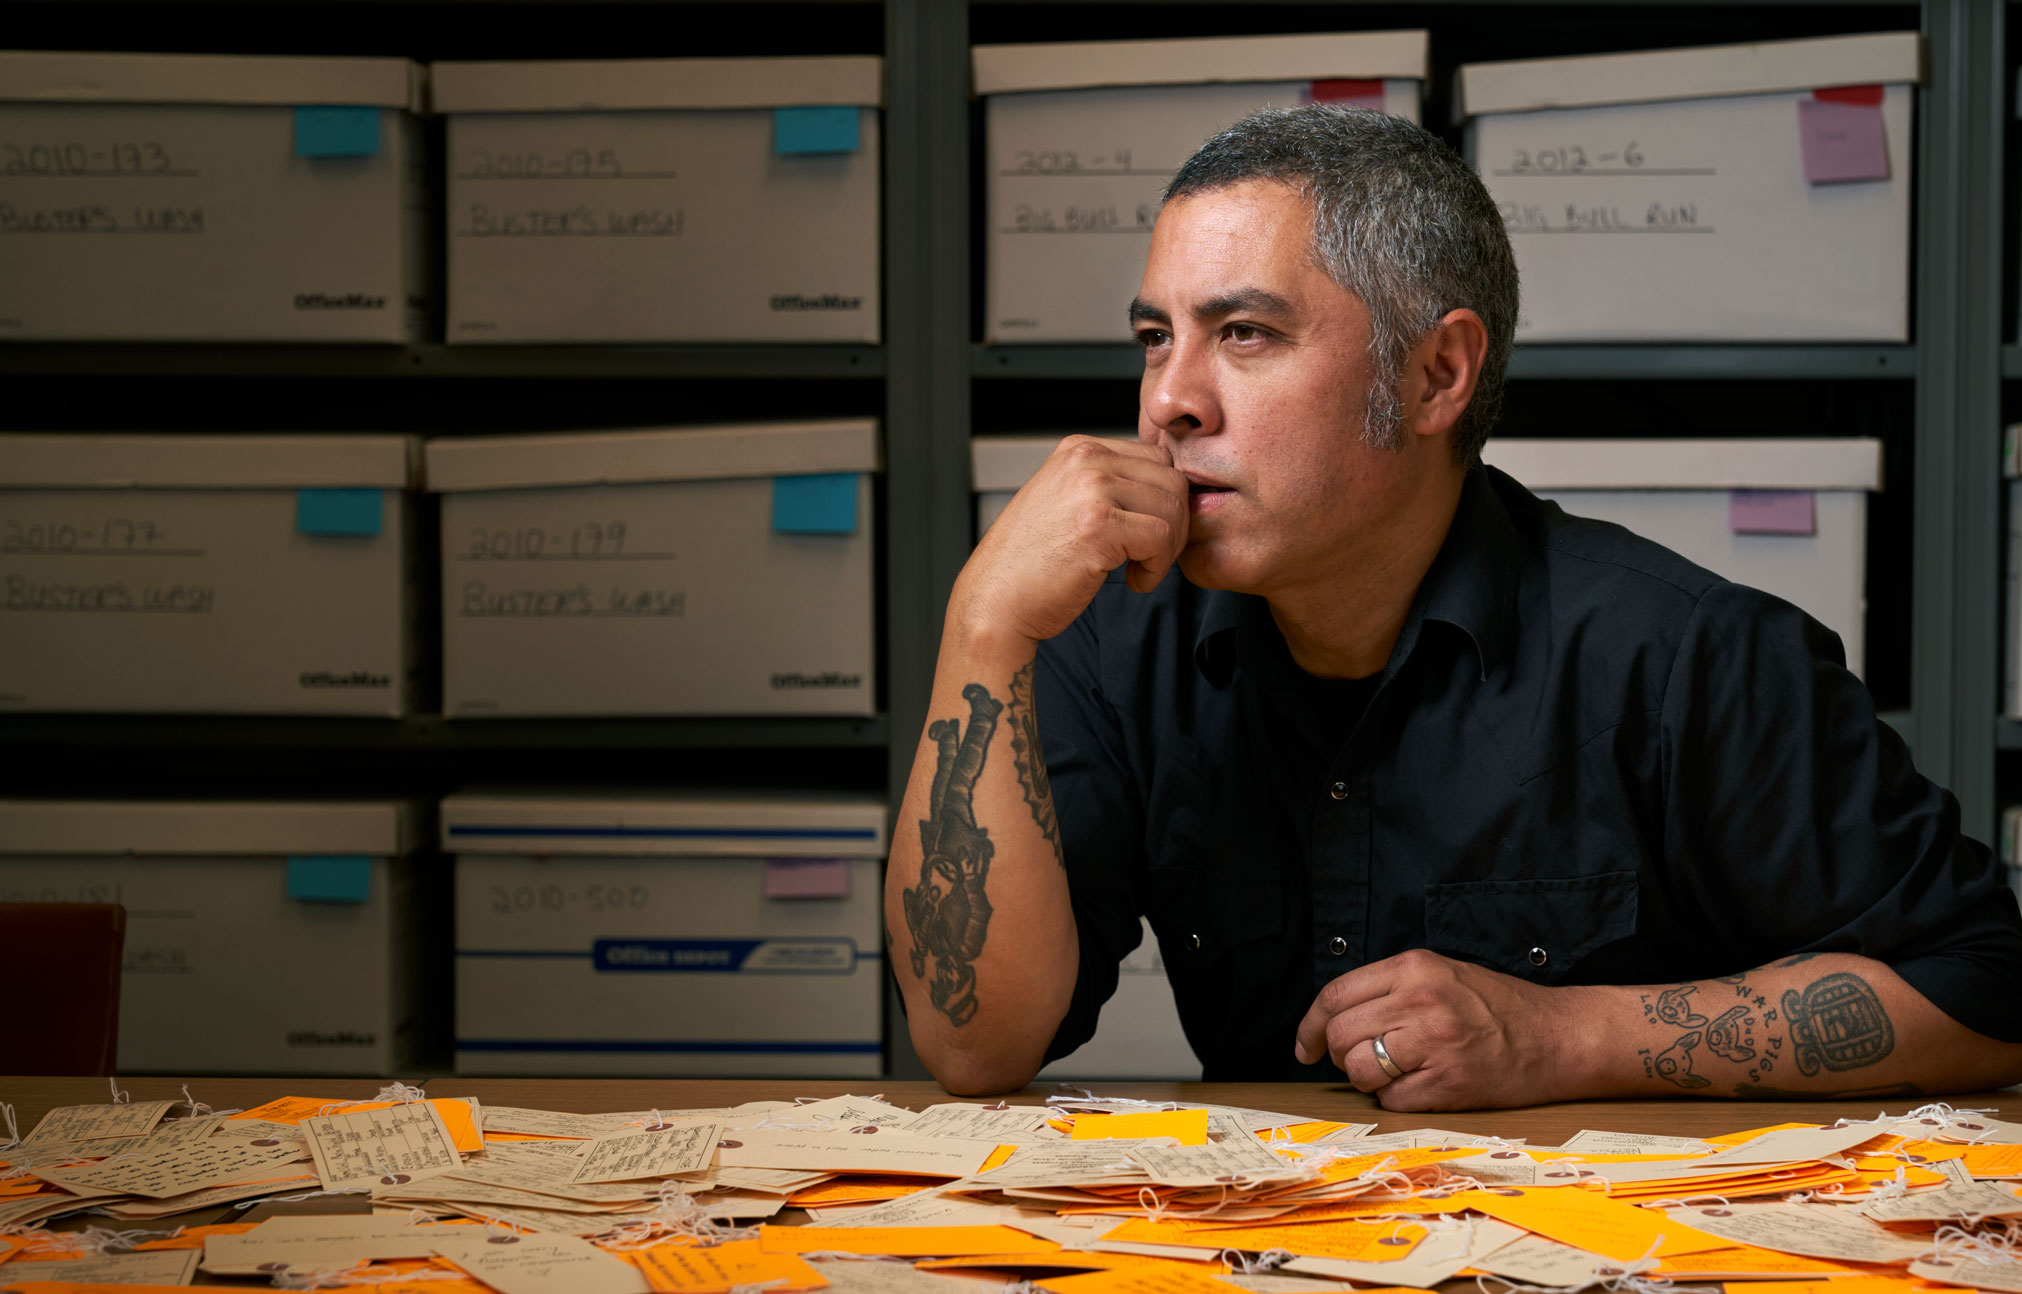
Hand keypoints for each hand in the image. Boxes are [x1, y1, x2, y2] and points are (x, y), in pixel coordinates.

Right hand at [950, 436, 1190, 645]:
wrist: (995, 599)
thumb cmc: (1031, 562)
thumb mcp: (1066, 501)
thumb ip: (1108, 485)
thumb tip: (1167, 491)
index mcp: (1079, 449)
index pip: (1156, 460)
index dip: (1162, 502)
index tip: (1146, 534)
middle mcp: (1086, 460)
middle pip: (1172, 481)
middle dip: (1173, 525)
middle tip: (1151, 557)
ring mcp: (1092, 489)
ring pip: (1173, 508)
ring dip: (1167, 548)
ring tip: (1139, 569)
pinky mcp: (1101, 525)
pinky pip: (1162, 538)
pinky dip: (1158, 568)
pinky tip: (1134, 581)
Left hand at [1292, 949, 1598, 1110]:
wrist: (1557, 1036)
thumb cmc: (1496, 1006)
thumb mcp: (1441, 973)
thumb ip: (1389, 987)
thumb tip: (1332, 1017)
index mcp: (1414, 968)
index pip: (1335, 996)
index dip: (1311, 1026)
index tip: (1306, 1046)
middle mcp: (1421, 1002)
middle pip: (1342, 1035)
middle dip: (1340, 1055)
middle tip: (1359, 1061)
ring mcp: (1434, 1044)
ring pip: (1359, 1071)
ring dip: (1366, 1079)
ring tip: (1394, 1072)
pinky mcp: (1448, 1083)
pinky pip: (1390, 1100)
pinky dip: (1395, 1100)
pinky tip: (1419, 1086)